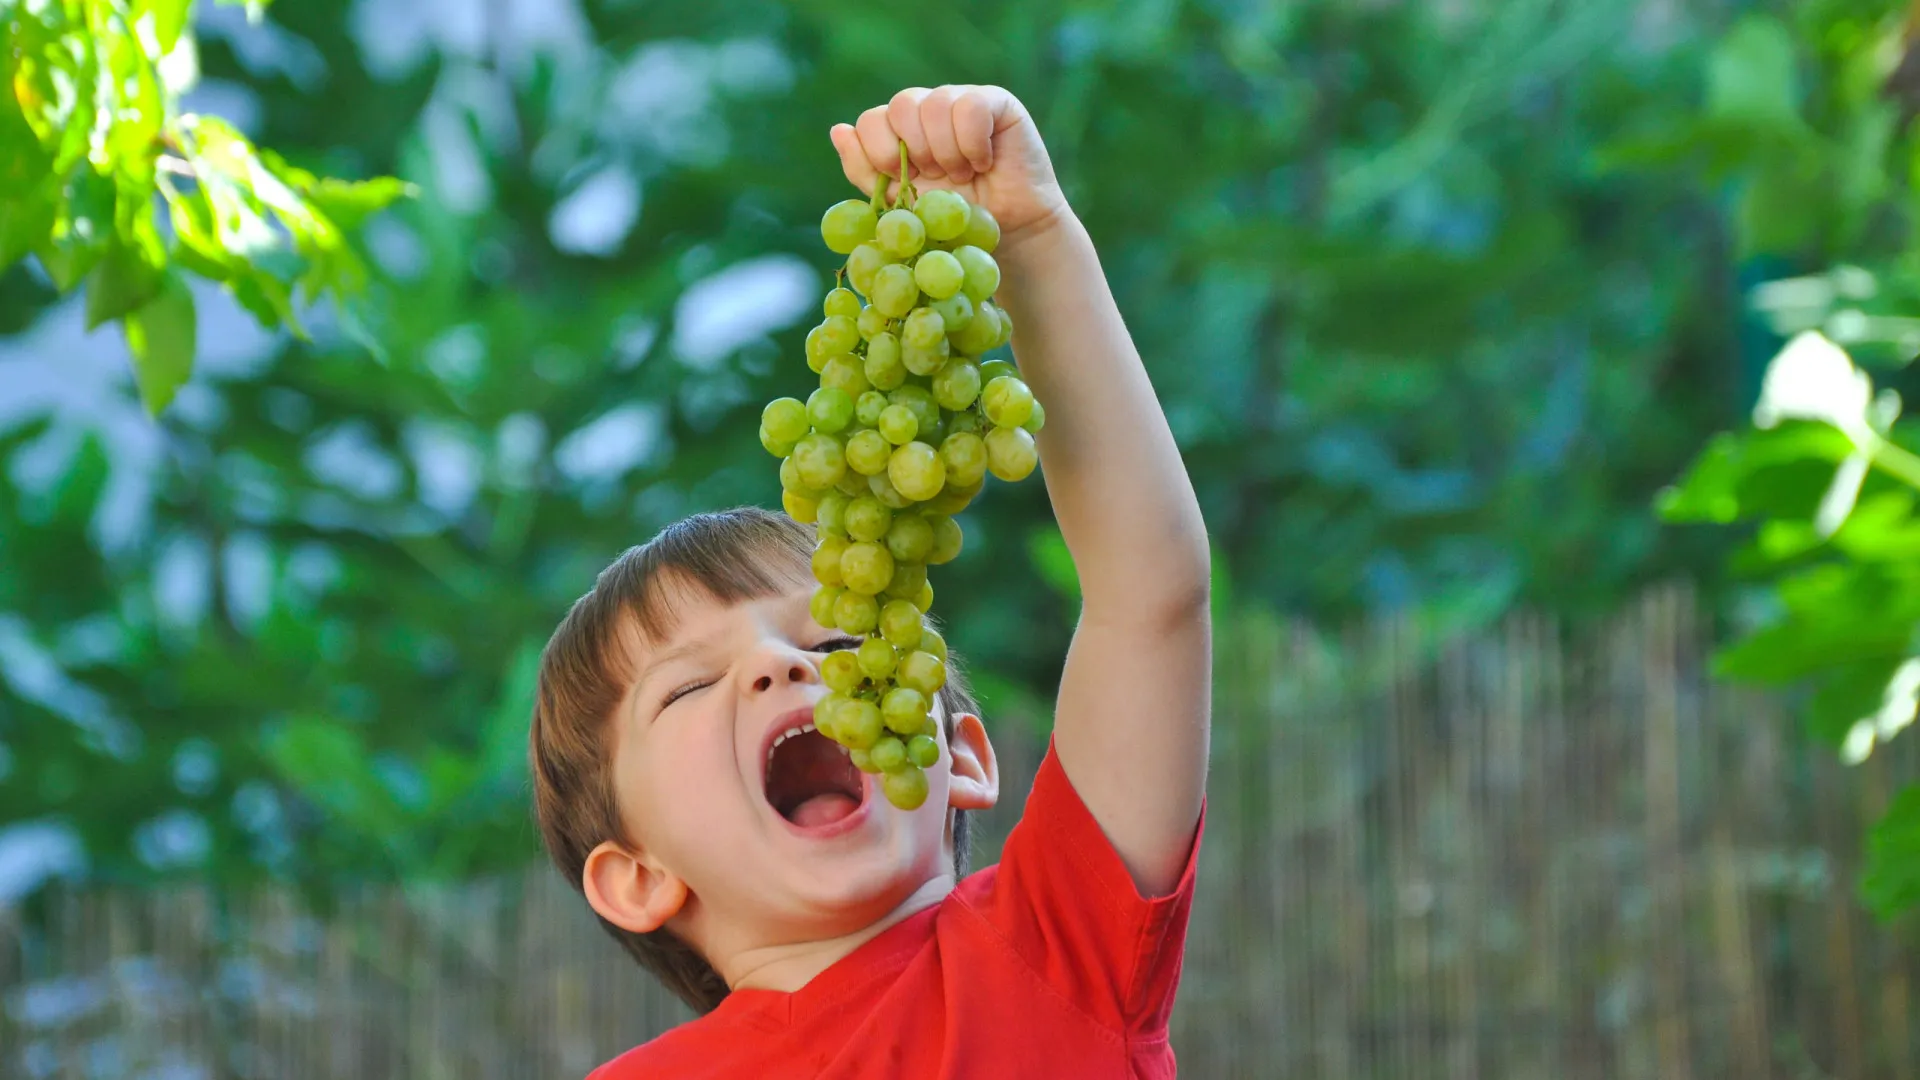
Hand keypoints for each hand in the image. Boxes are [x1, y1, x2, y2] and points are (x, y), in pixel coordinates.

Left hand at [830, 85, 1069, 249]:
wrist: (1007, 234)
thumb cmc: (953, 223)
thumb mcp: (900, 205)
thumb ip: (865, 170)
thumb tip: (837, 130)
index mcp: (900, 130)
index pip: (871, 120)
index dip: (880, 152)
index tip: (904, 181)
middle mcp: (927, 109)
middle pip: (901, 105)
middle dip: (915, 152)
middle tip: (937, 178)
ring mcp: (961, 100)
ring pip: (935, 105)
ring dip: (946, 152)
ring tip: (962, 176)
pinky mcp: (995, 102)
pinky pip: (969, 107)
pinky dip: (972, 144)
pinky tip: (983, 163)